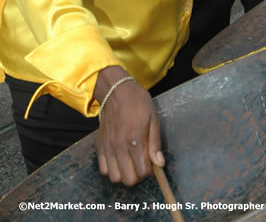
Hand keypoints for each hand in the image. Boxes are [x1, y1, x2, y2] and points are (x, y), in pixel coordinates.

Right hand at [95, 66, 163, 185]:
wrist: (116, 90)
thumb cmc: (138, 102)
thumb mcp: (153, 118)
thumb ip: (155, 142)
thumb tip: (159, 163)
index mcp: (135, 140)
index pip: (142, 171)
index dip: (150, 171)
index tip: (152, 162)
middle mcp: (120, 147)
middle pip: (128, 179)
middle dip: (138, 175)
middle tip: (141, 163)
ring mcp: (108, 147)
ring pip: (114, 177)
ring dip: (124, 174)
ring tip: (130, 162)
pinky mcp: (100, 146)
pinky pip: (103, 169)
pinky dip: (111, 169)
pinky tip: (118, 159)